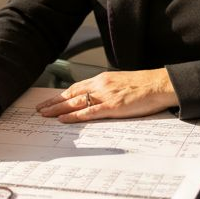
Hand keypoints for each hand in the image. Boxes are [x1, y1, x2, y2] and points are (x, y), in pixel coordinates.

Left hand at [35, 69, 177, 121]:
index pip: (77, 87)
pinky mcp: (112, 107)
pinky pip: (89, 112)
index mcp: (103, 79)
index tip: (50, 101)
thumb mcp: (122, 83)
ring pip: (75, 102)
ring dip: (58, 109)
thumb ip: (109, 89)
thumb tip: (99, 98)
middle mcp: (101, 85)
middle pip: (71, 94)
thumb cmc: (145, 85)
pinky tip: (63, 119)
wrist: (160, 84)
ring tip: (44, 115)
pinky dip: (74, 116)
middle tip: (39, 109)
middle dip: (53, 102)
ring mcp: (106, 95)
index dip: (61, 95)